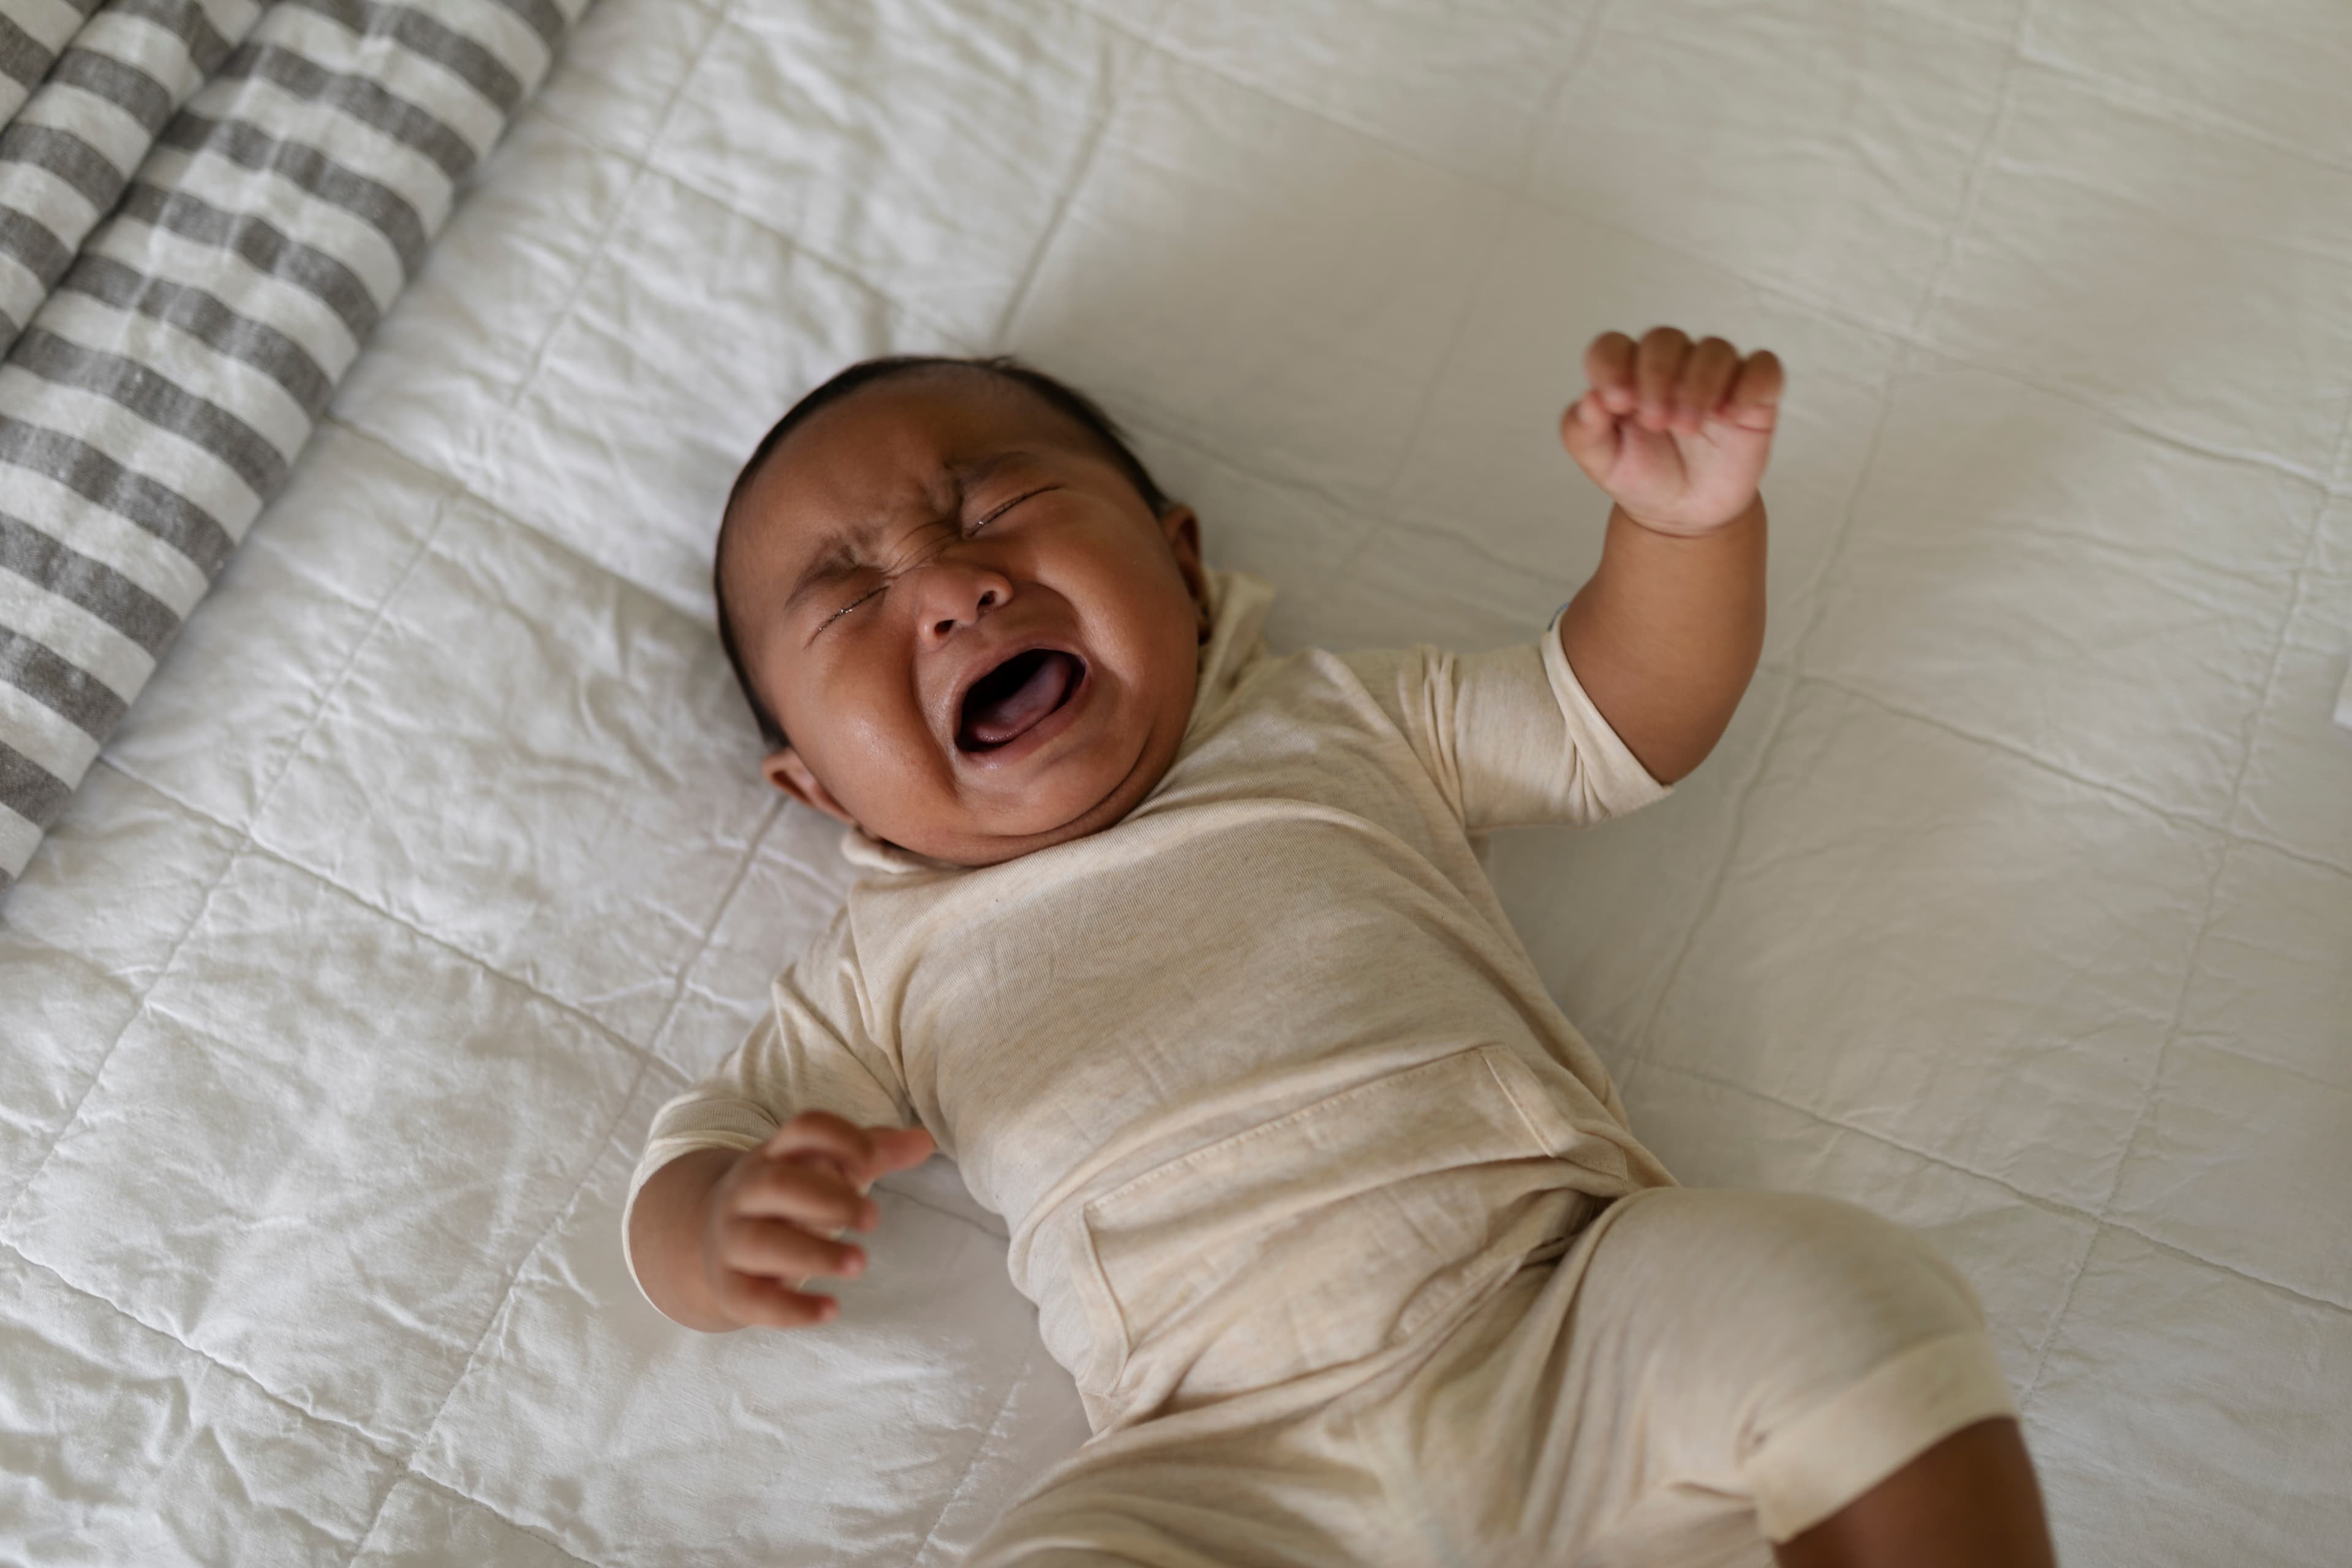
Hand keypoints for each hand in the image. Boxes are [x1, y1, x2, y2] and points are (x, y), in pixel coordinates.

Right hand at [697, 1112, 935, 1329]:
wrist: (705, 1241)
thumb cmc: (785, 1200)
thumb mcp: (820, 1170)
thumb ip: (872, 1153)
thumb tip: (924, 1140)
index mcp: (776, 1155)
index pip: (803, 1129)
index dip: (840, 1137)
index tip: (873, 1159)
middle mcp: (747, 1192)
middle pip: (777, 1184)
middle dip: (827, 1199)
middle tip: (873, 1218)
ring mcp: (732, 1239)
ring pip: (762, 1242)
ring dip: (813, 1253)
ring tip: (859, 1262)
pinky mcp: (730, 1288)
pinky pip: (752, 1299)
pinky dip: (791, 1308)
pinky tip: (832, 1310)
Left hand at [1560, 328, 1782, 537]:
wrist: (1684, 512)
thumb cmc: (1642, 475)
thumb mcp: (1602, 462)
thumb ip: (1583, 431)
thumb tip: (1589, 399)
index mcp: (1626, 373)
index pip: (1612, 346)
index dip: (1611, 365)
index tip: (1616, 403)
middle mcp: (1671, 365)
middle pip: (1664, 340)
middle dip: (1657, 376)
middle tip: (1656, 422)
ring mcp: (1714, 375)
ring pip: (1713, 349)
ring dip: (1698, 384)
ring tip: (1687, 428)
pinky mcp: (1753, 392)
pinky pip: (1762, 368)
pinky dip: (1749, 384)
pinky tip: (1731, 415)